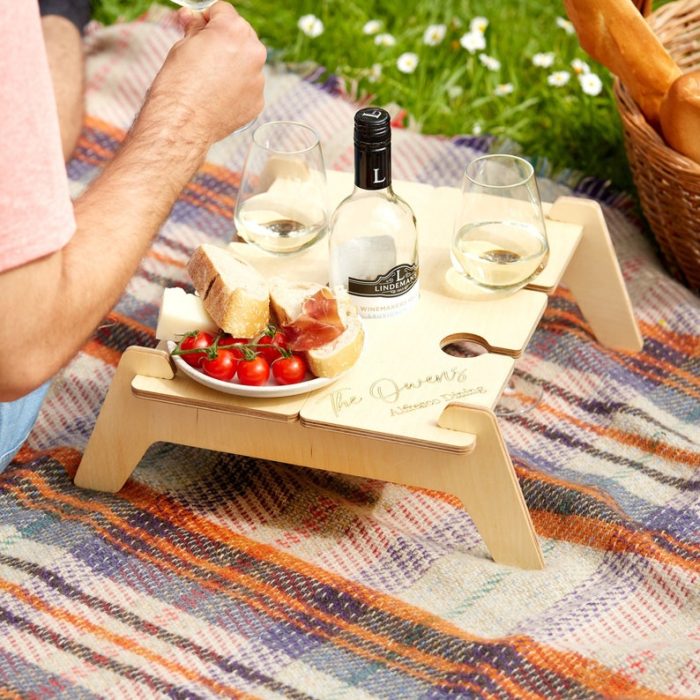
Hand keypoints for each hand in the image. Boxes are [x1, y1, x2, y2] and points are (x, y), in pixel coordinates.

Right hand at [144, 2, 265, 145]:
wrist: (183, 123)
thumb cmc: (178, 86)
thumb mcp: (181, 47)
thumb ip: (195, 29)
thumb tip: (193, 18)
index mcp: (233, 30)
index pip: (223, 11)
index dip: (207, 18)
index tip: (199, 27)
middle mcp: (252, 52)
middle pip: (241, 35)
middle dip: (224, 41)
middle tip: (204, 55)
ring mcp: (258, 79)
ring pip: (247, 63)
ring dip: (233, 66)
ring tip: (210, 81)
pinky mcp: (258, 102)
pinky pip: (249, 87)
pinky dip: (237, 89)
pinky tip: (219, 97)